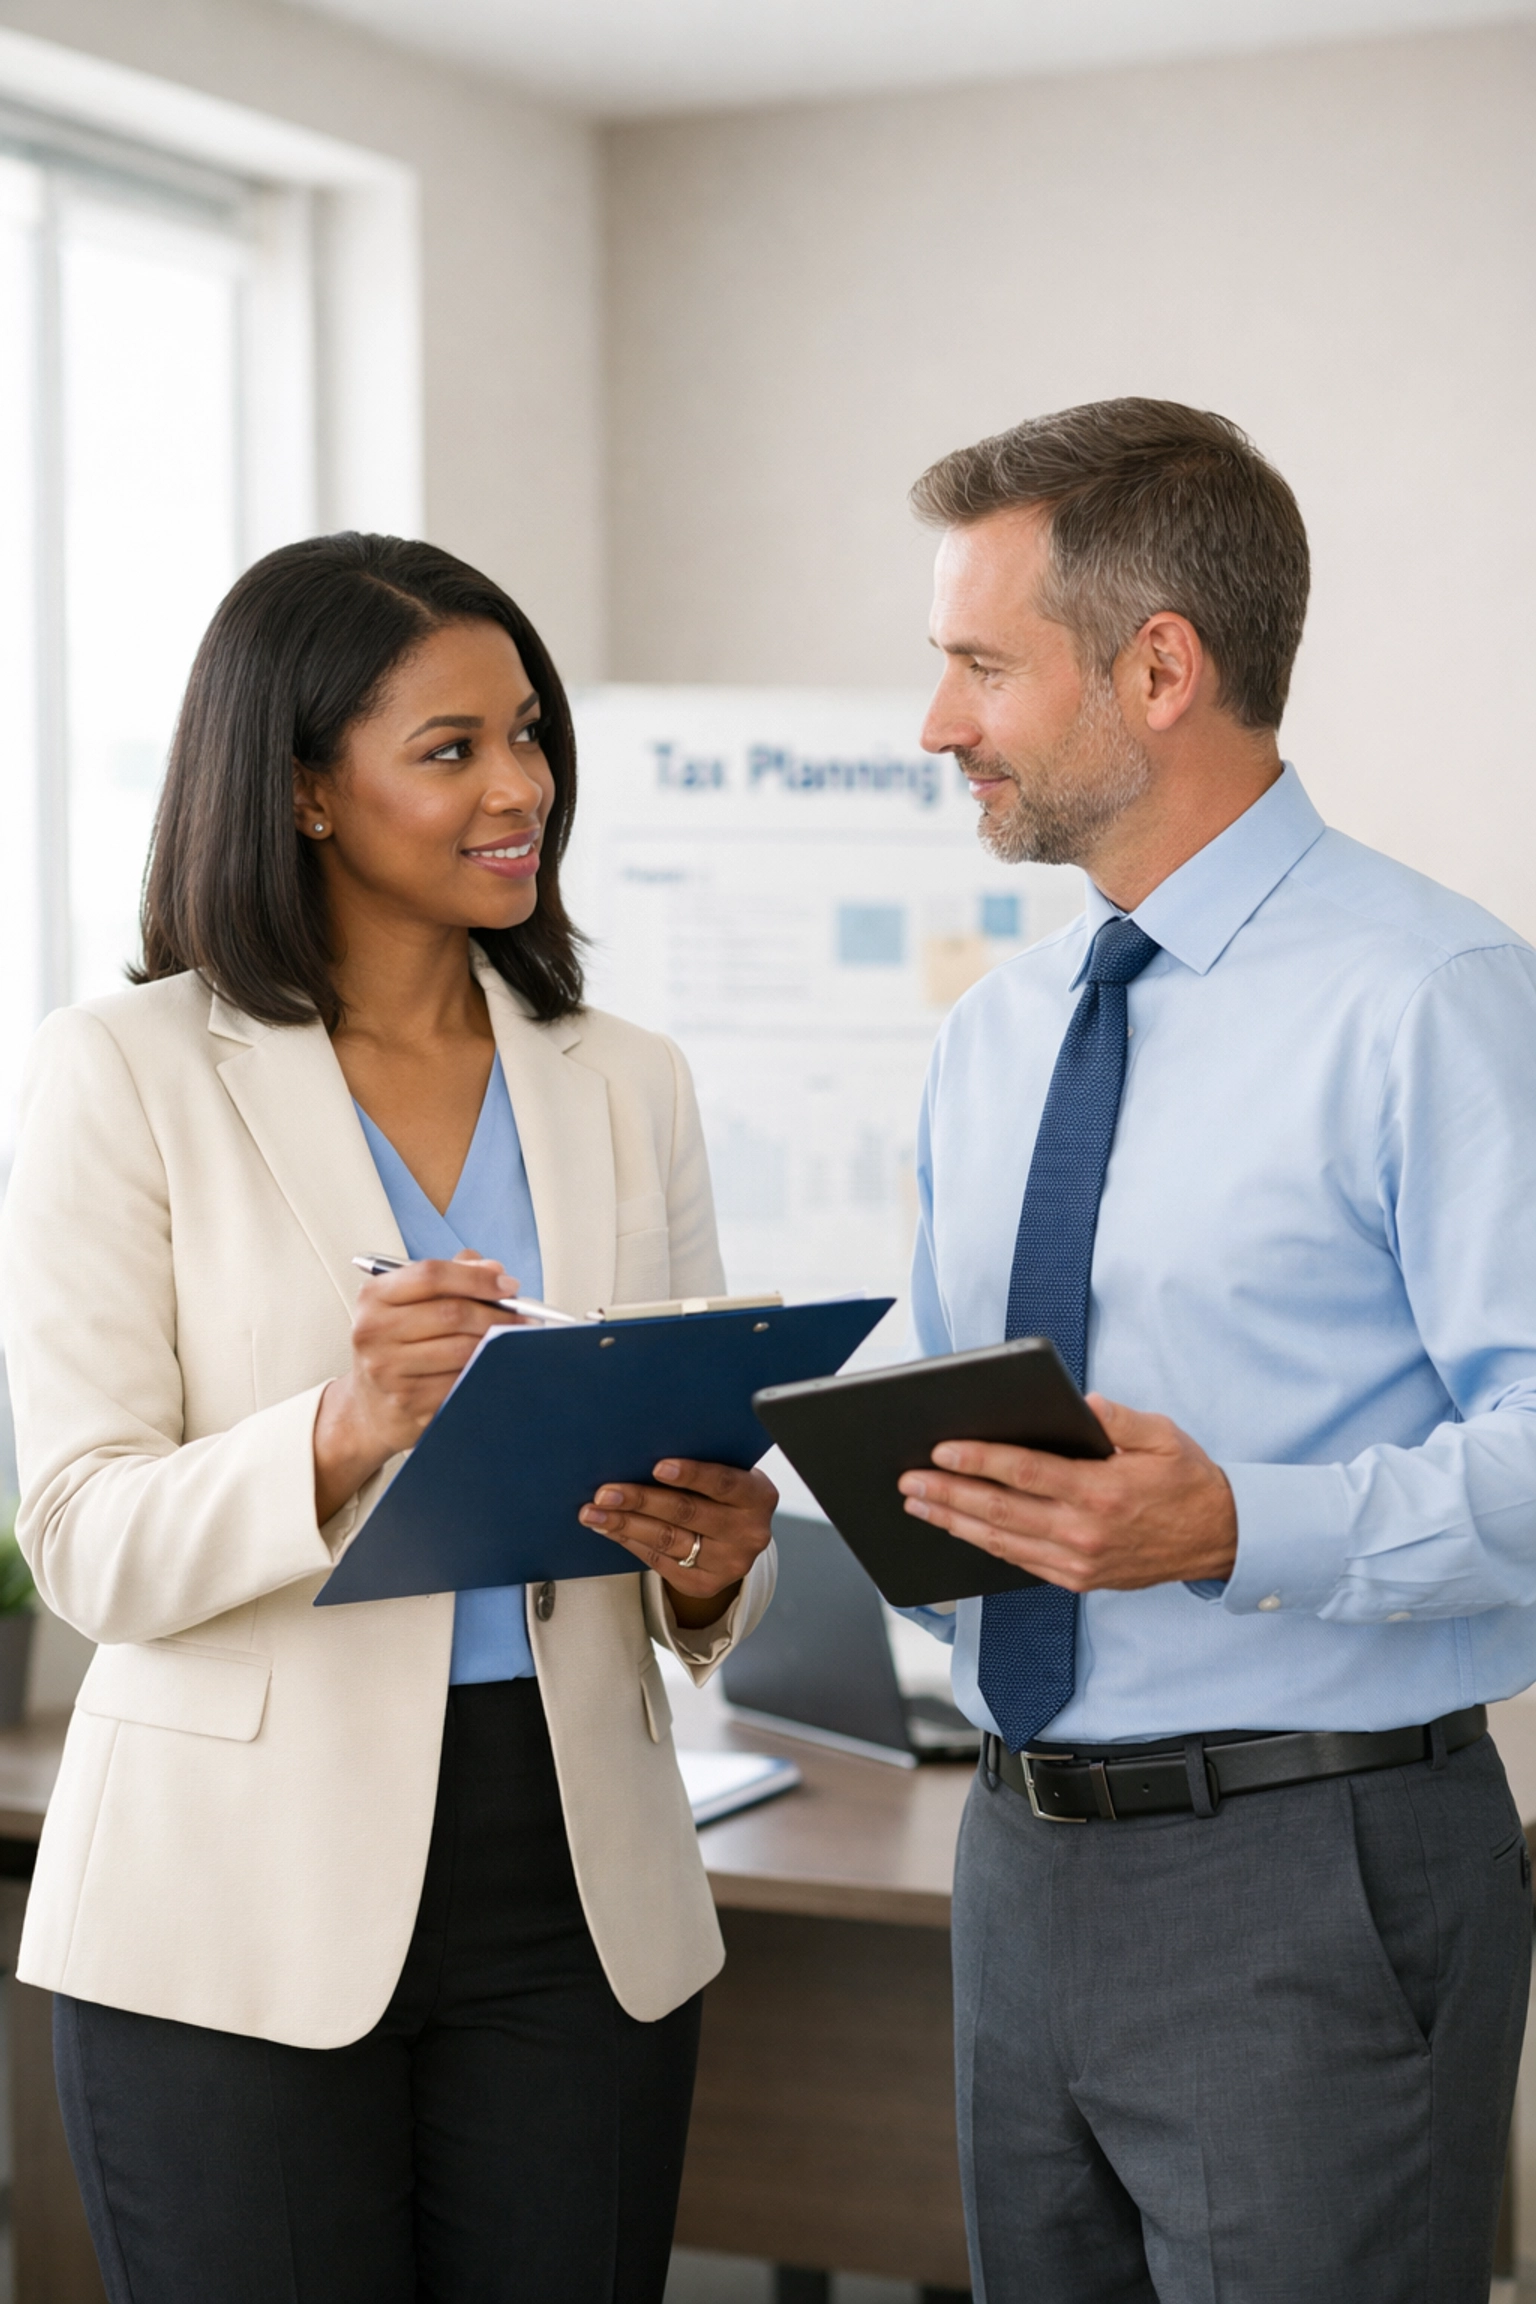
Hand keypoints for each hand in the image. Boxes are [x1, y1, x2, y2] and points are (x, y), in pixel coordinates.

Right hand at [314, 1250, 525, 1521]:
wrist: (370, 1407)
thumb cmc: (396, 1348)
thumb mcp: (408, 1304)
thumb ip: (449, 1277)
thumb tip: (492, 1268)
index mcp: (374, 1297)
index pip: (430, 1275)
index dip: (476, 1277)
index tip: (508, 1284)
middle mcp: (373, 1331)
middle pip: (451, 1313)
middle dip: (496, 1314)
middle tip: (523, 1317)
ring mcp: (387, 1370)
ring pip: (461, 1351)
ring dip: (497, 1345)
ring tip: (515, 1341)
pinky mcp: (407, 1403)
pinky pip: (461, 1383)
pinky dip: (484, 1373)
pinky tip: (495, 1367)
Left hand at [580, 1461, 777, 1628]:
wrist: (740, 1537)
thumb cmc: (725, 1492)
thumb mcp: (730, 1473)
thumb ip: (704, 1463)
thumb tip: (643, 1451)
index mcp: (758, 1497)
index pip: (723, 1483)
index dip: (691, 1474)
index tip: (656, 1467)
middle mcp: (749, 1533)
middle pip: (686, 1514)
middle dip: (640, 1501)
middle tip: (605, 1493)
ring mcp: (728, 1564)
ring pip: (668, 1541)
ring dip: (625, 1525)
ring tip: (594, 1514)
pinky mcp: (705, 1584)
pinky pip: (660, 1562)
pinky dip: (631, 1543)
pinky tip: (611, 1530)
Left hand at [897, 1394, 1236, 1590]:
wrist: (1220, 1539)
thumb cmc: (1186, 1479)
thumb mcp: (1160, 1434)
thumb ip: (1116, 1417)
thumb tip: (1079, 1402)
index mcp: (1101, 1490)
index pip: (1023, 1472)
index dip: (977, 1461)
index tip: (940, 1451)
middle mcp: (1084, 1531)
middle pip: (999, 1510)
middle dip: (947, 1494)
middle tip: (908, 1481)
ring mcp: (1078, 1561)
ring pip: (1001, 1541)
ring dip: (954, 1522)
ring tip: (918, 1506)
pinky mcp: (1078, 1579)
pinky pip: (1019, 1562)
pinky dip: (984, 1544)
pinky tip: (959, 1528)